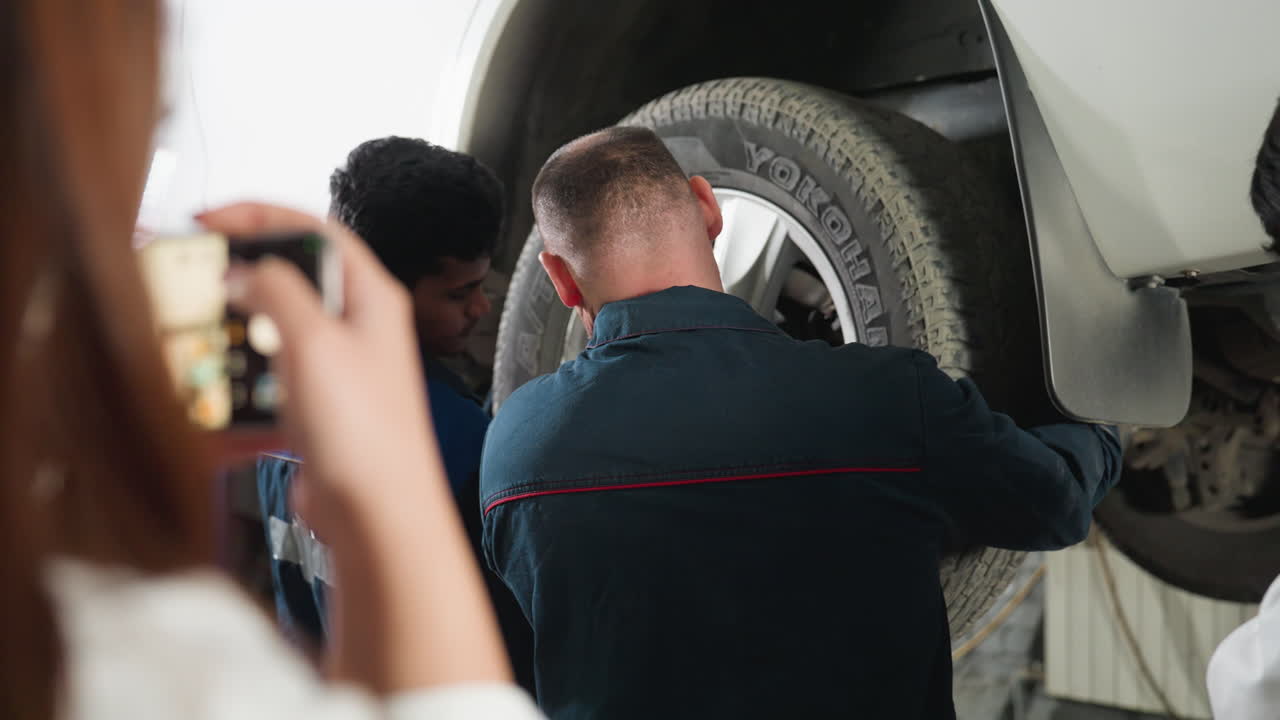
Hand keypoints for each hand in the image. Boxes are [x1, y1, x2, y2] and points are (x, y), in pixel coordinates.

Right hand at [199, 203, 511, 690]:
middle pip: (292, 279)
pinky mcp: (318, 409)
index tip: (206, 221)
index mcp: (372, 296)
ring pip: (274, 330)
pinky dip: (241, 380)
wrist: (378, 515)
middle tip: (191, 278)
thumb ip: (276, 291)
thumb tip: (245, 270)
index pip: (315, 229)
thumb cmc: (363, 429)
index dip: (259, 216)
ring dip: (235, 332)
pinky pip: (270, 379)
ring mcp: (339, 370)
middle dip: (240, 278)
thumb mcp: (313, 341)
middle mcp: (360, 327)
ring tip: (197, 337)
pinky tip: (217, 391)